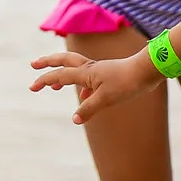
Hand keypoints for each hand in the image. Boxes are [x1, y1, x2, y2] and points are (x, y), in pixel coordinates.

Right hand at [30, 50, 156, 124]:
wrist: (148, 70)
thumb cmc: (127, 82)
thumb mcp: (106, 99)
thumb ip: (88, 109)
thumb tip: (75, 120)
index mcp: (86, 72)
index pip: (59, 75)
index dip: (44, 80)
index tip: (32, 87)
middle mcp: (91, 68)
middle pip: (64, 60)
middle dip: (48, 62)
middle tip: (34, 64)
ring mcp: (100, 70)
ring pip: (76, 68)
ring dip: (63, 74)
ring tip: (55, 85)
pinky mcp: (110, 74)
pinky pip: (90, 78)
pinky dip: (82, 85)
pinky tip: (85, 96)